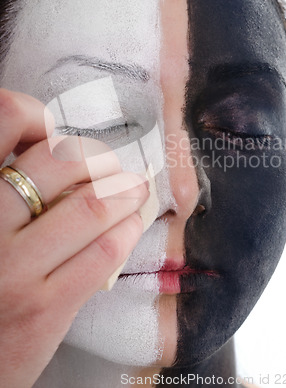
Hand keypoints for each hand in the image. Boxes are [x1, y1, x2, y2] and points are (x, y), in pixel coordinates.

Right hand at [0, 89, 148, 387]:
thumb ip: (7, 191)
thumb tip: (56, 152)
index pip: (4, 118)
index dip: (36, 115)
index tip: (52, 133)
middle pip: (61, 160)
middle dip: (97, 158)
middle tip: (108, 165)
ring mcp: (13, 270)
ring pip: (91, 206)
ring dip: (125, 192)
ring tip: (134, 190)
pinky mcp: (44, 309)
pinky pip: (102, 254)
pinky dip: (126, 231)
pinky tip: (130, 226)